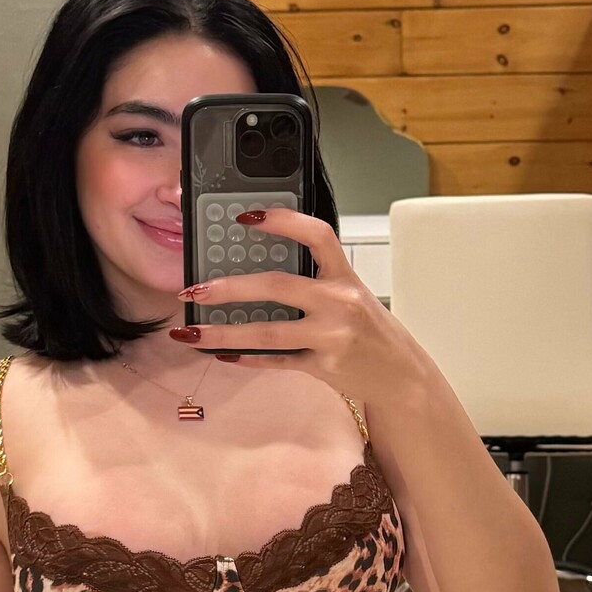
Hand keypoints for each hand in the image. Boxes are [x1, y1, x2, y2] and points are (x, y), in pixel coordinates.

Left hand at [170, 206, 423, 408]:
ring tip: (190, 333)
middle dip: (229, 288)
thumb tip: (258, 272)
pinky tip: (224, 355)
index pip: (316, 236)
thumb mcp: (353, 296)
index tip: (245, 216)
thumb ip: (316, 281)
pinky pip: (277, 362)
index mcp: (345, 277)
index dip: (282, 222)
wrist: (401, 376)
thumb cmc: (370, 331)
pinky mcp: (323, 368)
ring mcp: (331, 337)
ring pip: (268, 333)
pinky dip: (247, 358)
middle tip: (193, 289)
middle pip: (277, 287)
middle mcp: (339, 304)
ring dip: (223, 333)